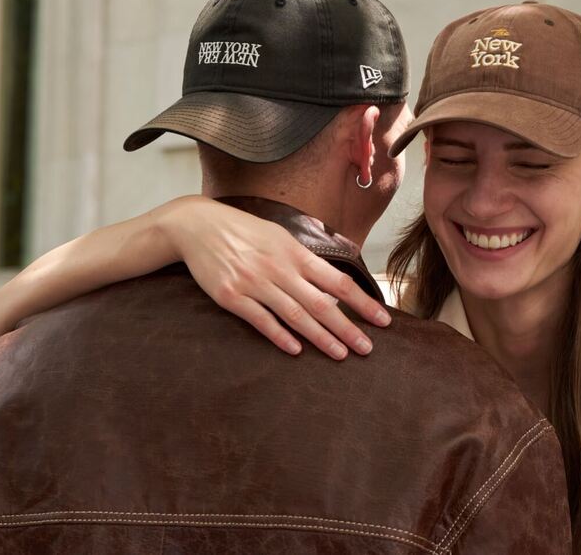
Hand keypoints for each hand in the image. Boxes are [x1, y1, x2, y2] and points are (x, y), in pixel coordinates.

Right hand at [160, 196, 391, 359]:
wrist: (199, 226)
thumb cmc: (245, 232)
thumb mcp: (280, 236)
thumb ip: (305, 260)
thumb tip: (333, 285)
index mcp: (295, 253)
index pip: (338, 281)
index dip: (362, 302)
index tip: (382, 320)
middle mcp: (279, 268)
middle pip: (321, 303)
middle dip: (347, 328)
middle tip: (367, 349)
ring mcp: (255, 283)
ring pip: (295, 315)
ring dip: (320, 337)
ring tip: (340, 354)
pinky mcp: (232, 296)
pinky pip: (261, 320)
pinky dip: (279, 336)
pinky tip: (296, 350)